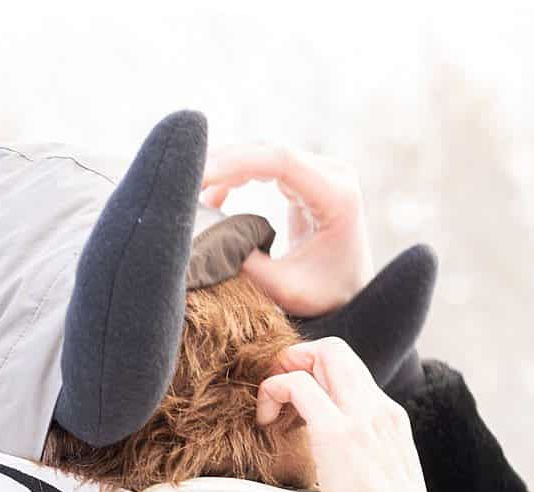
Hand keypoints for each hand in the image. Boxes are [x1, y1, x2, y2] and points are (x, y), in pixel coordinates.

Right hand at [200, 144, 373, 316]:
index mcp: (337, 196)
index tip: (197, 174)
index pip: (281, 161)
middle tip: (181, 178)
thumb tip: (202, 239)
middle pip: (268, 152)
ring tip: (190, 188)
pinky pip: (264, 165)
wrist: (353, 295)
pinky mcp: (307, 178)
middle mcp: (333, 175)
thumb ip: (247, 264)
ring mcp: (321, 172)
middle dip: (222, 162)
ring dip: (225, 168)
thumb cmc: (326, 297)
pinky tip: (212, 197)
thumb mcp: (286, 290)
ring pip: (263, 155)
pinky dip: (236, 176)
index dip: (235, 162)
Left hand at [256, 338, 451, 491]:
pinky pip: (298, 386)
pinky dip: (274, 391)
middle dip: (297, 359)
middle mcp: (381, 411)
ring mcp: (362, 418)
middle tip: (275, 395)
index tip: (294, 405)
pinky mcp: (338, 434)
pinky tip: (265, 423)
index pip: (352, 374)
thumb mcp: (381, 489)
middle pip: (337, 350)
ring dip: (283, 372)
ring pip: (321, 355)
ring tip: (267, 410)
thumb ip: (361, 468)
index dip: (317, 376)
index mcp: (392, 423)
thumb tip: (337, 477)